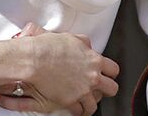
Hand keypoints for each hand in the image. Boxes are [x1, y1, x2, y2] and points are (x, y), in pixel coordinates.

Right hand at [0, 32, 117, 114]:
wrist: (34, 59)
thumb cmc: (48, 47)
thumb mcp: (71, 38)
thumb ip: (83, 43)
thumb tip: (86, 45)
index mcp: (94, 60)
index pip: (113, 69)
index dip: (110, 73)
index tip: (107, 75)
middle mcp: (92, 77)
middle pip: (112, 89)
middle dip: (106, 90)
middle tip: (100, 90)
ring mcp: (82, 90)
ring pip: (95, 105)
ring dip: (90, 104)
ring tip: (86, 103)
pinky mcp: (70, 100)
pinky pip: (79, 111)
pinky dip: (77, 110)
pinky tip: (74, 108)